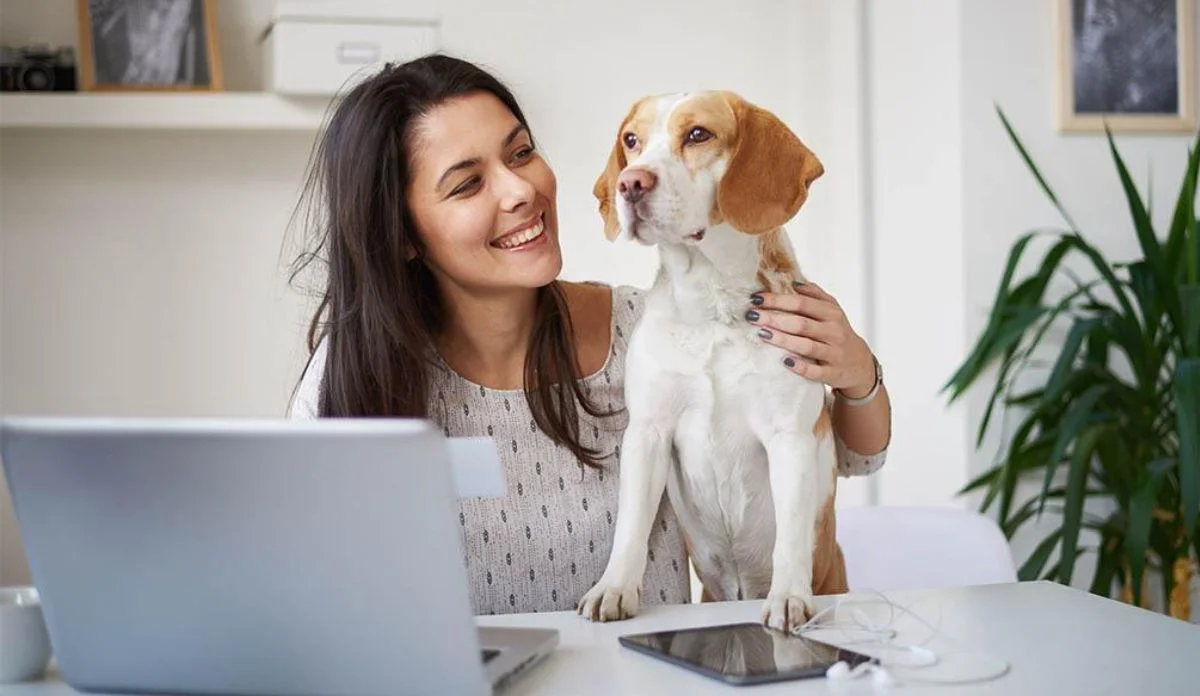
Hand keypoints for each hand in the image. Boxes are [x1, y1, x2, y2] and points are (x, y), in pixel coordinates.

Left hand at [746, 281, 876, 397]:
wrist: (860, 364)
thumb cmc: (839, 334)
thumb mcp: (833, 311)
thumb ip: (816, 295)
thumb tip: (795, 284)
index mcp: (831, 314)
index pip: (801, 304)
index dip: (778, 300)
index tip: (756, 299)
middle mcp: (834, 332)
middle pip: (801, 324)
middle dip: (774, 319)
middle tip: (752, 316)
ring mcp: (834, 353)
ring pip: (806, 346)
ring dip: (783, 340)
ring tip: (762, 333)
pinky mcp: (833, 373)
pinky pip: (815, 371)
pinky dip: (800, 367)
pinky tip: (785, 361)